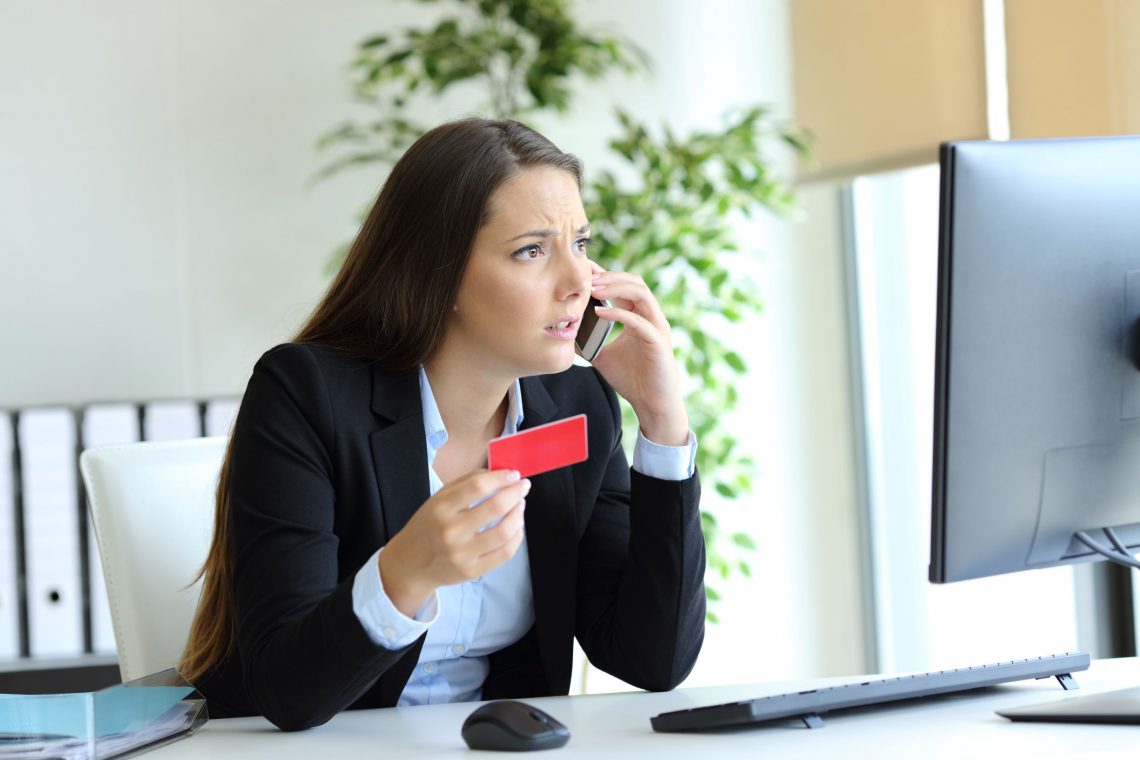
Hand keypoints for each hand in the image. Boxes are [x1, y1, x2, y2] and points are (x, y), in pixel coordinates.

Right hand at [378, 469, 529, 616]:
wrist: (411, 564)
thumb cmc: (428, 526)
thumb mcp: (438, 499)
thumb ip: (466, 483)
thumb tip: (498, 473)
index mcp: (441, 508)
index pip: (478, 487)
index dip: (501, 478)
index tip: (514, 474)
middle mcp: (451, 531)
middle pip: (495, 508)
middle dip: (515, 493)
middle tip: (523, 486)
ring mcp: (462, 554)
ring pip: (504, 532)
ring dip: (519, 515)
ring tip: (520, 505)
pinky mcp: (472, 571)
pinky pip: (505, 554)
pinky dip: (517, 537)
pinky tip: (517, 527)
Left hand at [587, 261, 689, 445]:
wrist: (651, 403)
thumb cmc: (631, 379)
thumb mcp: (602, 354)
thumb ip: (588, 340)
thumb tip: (563, 332)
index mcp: (639, 316)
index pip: (624, 286)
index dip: (605, 275)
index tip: (583, 271)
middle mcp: (651, 317)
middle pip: (635, 282)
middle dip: (609, 276)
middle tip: (586, 277)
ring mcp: (657, 327)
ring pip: (641, 293)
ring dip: (616, 287)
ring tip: (593, 289)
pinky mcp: (658, 342)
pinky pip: (639, 321)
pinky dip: (619, 314)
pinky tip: (600, 313)